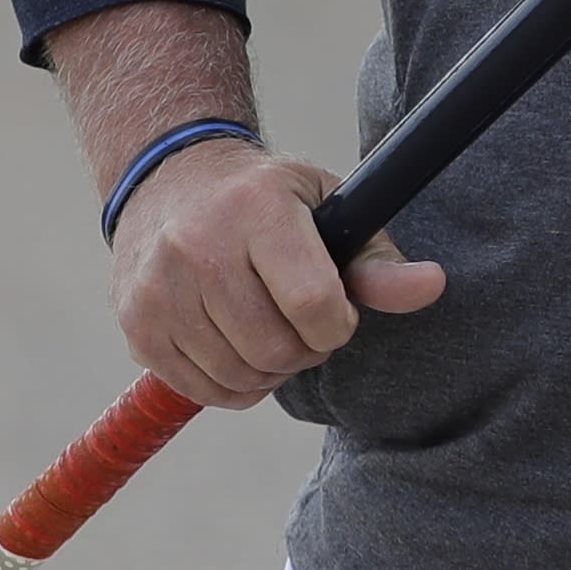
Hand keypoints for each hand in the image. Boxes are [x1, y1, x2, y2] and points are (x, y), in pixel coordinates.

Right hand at [110, 144, 444, 409]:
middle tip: (303, 322)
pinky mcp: (137, 326)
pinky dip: (234, 383)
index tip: (335, 310)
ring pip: (241, 376)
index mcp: (256, 209)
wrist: (169, 179)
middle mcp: (198, 247)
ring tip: (269, 326)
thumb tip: (433, 286)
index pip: (313, 303)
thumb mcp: (327, 207)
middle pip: (276, 349)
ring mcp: (158, 289)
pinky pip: (204, 390)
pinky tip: (236, 343)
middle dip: (306, 349)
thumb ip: (378, 259)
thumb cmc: (265, 198)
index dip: (338, 324)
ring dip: (270, 368)